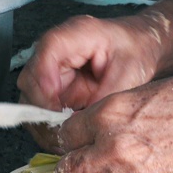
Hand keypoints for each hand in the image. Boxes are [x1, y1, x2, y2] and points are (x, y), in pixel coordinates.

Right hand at [17, 14, 161, 151]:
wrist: (142, 47)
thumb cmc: (137, 51)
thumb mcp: (128, 73)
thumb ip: (104, 98)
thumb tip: (83, 124)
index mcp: (74, 34)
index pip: (45, 53)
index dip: (46, 83)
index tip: (57, 110)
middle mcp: (55, 51)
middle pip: (30, 80)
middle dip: (43, 111)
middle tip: (63, 131)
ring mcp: (52, 70)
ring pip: (31, 99)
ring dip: (44, 121)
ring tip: (66, 137)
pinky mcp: (55, 87)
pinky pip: (41, 109)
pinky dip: (50, 125)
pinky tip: (67, 134)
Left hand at [54, 69, 172, 172]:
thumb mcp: (144, 91)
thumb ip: (114, 114)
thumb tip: (94, 130)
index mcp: (108, 114)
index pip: (65, 135)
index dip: (71, 140)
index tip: (78, 144)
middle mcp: (113, 148)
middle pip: (67, 171)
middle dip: (72, 169)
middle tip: (83, 167)